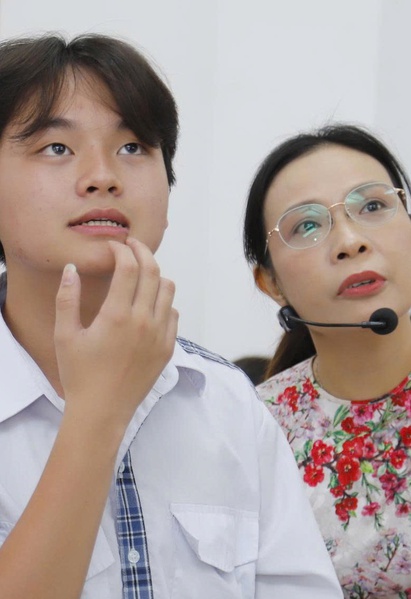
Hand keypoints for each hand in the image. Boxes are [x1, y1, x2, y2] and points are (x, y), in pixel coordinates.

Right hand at [54, 238, 177, 435]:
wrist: (102, 412)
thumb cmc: (80, 375)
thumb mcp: (65, 336)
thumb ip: (67, 299)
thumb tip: (71, 269)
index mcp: (117, 315)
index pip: (129, 268)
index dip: (122, 250)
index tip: (114, 246)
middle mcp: (144, 321)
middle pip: (153, 272)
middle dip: (142, 252)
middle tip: (132, 247)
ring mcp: (160, 335)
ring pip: (168, 290)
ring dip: (156, 276)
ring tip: (141, 275)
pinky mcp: (168, 349)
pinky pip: (174, 314)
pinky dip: (164, 303)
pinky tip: (149, 307)